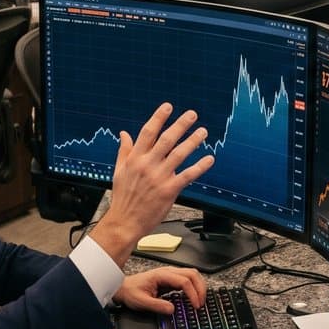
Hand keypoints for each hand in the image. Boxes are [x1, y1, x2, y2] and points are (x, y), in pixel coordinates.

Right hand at [88, 103, 214, 266]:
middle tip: (192, 115)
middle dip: (180, 125)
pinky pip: (188, 175)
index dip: (159, 118)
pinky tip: (209, 159)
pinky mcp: (169, 190)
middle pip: (166, 139)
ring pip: (179, 154)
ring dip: (193, 141)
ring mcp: (159, 177)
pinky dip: (200, 166)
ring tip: (203, 132)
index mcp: (135, 158)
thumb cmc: (122, 197)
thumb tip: (124, 133)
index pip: (148, 132)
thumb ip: (124, 151)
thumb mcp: (119, 171)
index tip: (168, 106)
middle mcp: (147, 165)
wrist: (124, 222)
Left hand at [115, 266, 205, 314]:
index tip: (195, 305)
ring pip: (192, 274)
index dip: (192, 293)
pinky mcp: (171, 279)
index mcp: (161, 275)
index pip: (184, 281)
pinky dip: (194, 287)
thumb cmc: (131, 292)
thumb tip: (172, 309)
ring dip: (199, 286)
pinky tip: (194, 297)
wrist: (124, 288)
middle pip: (192, 274)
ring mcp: (171, 274)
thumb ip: (156, 306)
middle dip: (200, 288)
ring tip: (200, 300)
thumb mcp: (141, 302)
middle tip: (201, 303)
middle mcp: (168, 272)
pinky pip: (188, 279)